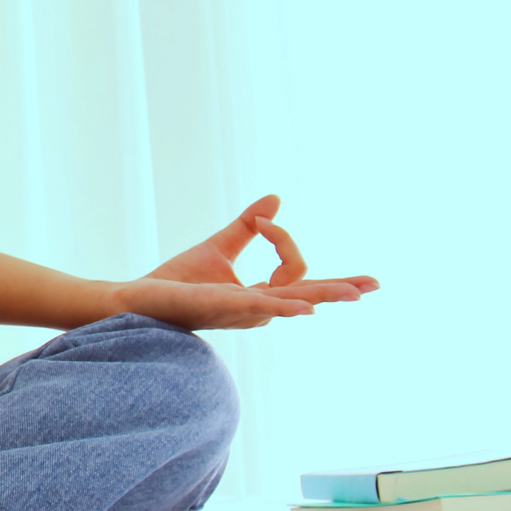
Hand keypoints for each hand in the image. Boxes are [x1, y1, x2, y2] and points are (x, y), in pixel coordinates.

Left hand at [110, 194, 378, 330]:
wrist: (137, 297)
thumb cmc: (177, 281)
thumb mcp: (219, 247)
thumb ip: (248, 227)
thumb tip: (275, 199)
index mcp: (258, 296)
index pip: (293, 270)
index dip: (283, 239)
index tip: (263, 219)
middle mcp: (255, 308)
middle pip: (306, 296)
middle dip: (340, 289)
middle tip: (374, 284)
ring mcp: (239, 310)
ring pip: (289, 302)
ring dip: (321, 296)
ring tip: (352, 294)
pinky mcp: (218, 306)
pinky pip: (256, 306)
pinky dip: (283, 306)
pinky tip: (304, 308)